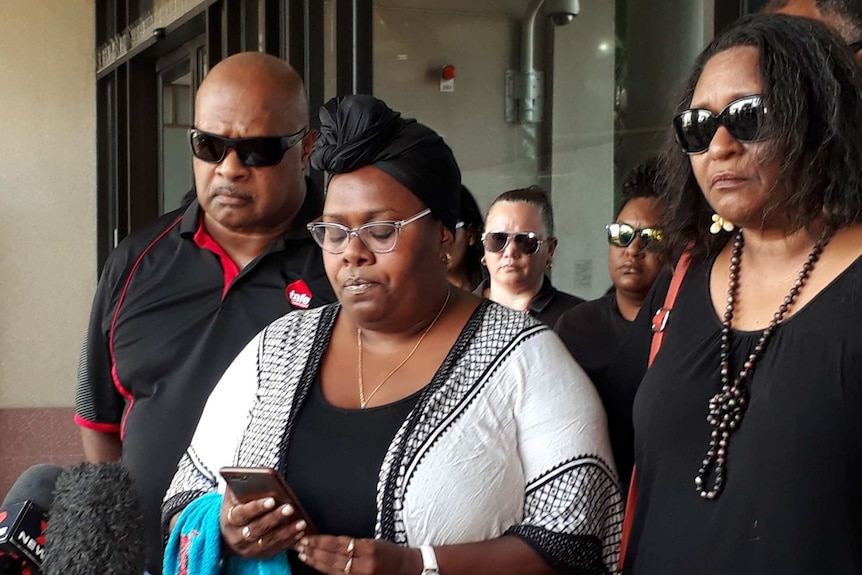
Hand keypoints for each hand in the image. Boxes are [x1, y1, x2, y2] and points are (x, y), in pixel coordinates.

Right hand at [220, 489, 306, 557]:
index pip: (242, 513)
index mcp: (229, 519)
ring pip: (268, 541)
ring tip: (301, 522)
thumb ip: (240, 485)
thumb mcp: (232, 497)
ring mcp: (248, 548)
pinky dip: (289, 541)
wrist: (228, 535)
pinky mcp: (259, 555)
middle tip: (290, 508)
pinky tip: (300, 533)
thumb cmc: (235, 510)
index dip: (257, 507)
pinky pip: (276, 549)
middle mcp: (237, 536)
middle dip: (275, 518)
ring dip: (286, 532)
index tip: (271, 500)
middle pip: (257, 528)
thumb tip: (254, 474)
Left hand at [296, 536, 421, 574]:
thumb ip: (353, 543)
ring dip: (315, 562)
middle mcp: (364, 565)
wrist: (406, 568)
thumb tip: (328, 542)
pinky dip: (324, 570)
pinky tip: (315, 565)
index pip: (339, 544)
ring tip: (302, 554)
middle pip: (333, 558)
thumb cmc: (389, 553)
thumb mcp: (373, 542)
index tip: (308, 537)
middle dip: (314, 551)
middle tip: (299, 545)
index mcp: (368, 549)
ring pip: (333, 569)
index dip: (321, 541)